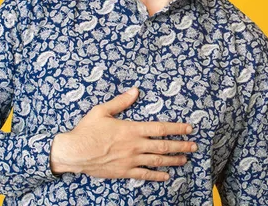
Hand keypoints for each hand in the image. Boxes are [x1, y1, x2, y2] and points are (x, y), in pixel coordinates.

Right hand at [49, 87, 195, 180]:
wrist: (73, 152)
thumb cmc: (86, 130)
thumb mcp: (102, 111)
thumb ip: (121, 102)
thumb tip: (135, 91)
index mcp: (132, 129)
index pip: (161, 129)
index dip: (177, 129)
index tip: (189, 129)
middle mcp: (134, 145)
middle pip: (163, 146)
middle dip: (181, 145)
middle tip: (194, 146)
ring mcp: (130, 160)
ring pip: (157, 161)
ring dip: (173, 160)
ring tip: (185, 159)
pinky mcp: (124, 172)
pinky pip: (144, 175)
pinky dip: (157, 176)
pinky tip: (166, 176)